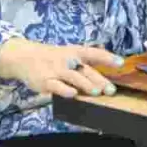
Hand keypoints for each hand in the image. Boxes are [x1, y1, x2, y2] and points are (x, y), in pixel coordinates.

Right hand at [0, 38, 124, 97]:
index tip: (121, 63)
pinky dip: (65, 90)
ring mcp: (56, 70)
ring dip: (86, 85)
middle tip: (111, 89)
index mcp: (75, 52)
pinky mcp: (46, 81)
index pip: (94, 53)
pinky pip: (57, 86)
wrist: (25, 56)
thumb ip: (84, 63)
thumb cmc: (52, 57)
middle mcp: (67, 60)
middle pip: (86, 70)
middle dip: (100, 80)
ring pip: (74, 77)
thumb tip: (103, 75)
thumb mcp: (68, 54)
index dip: (108, 58)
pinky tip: (73, 95)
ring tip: (97, 92)